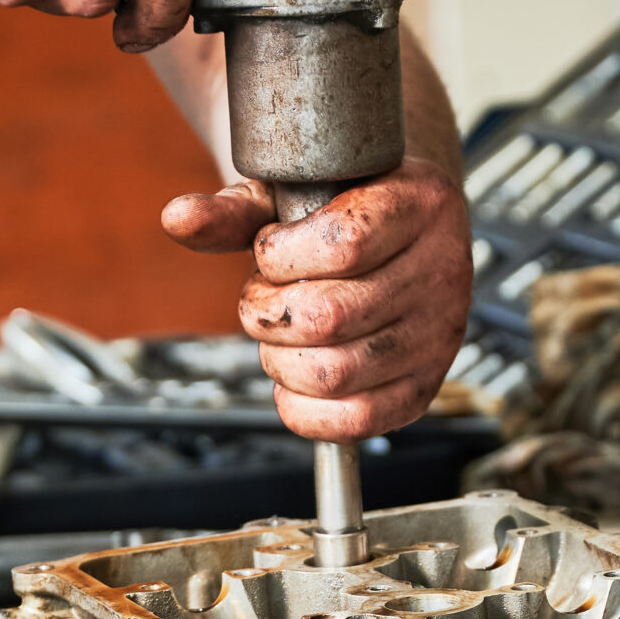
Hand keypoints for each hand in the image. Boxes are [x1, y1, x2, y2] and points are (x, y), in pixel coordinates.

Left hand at [162, 160, 472, 437]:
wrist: (407, 233)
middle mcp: (442, 270)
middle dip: (267, 314)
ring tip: (279, 336)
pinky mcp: (424, 387)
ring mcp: (438, 336)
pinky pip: (356, 422)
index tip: (270, 251)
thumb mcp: (293, 196)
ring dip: (279, 360)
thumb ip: (234, 211)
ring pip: (334, 373)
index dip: (280, 256)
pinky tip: (293, 377)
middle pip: (328, 317)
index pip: (343, 245)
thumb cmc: (345, 209)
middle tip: (263, 301)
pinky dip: (303, 409)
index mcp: (420, 204)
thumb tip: (177, 218)